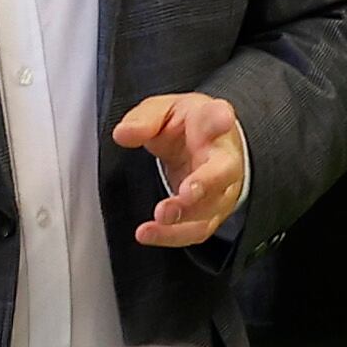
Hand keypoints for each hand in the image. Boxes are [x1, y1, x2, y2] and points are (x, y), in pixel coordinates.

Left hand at [111, 92, 247, 244]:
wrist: (208, 146)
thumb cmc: (188, 126)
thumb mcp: (164, 111)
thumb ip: (144, 119)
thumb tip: (123, 134)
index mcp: (211, 122)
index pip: (218, 117)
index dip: (221, 119)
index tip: (222, 118)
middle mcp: (223, 157)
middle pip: (223, 171)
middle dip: (206, 182)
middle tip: (187, 192)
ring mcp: (221, 188)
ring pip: (210, 207)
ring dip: (185, 216)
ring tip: (160, 217)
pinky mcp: (212, 213)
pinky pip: (196, 230)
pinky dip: (171, 236)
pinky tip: (149, 234)